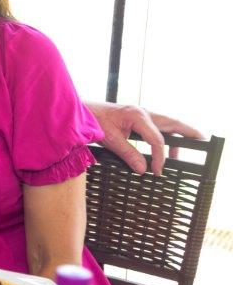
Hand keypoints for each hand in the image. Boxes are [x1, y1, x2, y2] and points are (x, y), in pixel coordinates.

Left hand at [85, 102, 205, 175]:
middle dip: (188, 132)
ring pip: (165, 124)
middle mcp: (143, 112)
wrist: (81, 112)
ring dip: (176, 136)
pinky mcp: (136, 118)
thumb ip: (128, 154)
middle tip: (203, 140)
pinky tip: (164, 146)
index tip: (157, 172)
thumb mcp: (110, 140)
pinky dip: (163, 135)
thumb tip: (143, 170)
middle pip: (171, 123)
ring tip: (182, 152)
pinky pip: (156, 126)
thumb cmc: (93, 121)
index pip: (157, 140)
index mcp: (138, 116)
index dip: (160, 158)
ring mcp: (140, 114)